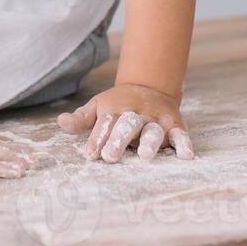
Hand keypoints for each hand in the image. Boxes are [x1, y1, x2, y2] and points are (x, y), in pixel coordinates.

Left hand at [56, 83, 194, 162]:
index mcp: (114, 110)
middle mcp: (135, 114)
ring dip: (149, 143)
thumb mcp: (98, 108)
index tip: (91, 154)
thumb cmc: (117, 107)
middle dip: (118, 140)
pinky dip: (184, 144)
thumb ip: (82, 119)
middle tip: (110, 157)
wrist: (149, 88)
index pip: (104, 125)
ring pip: (152, 131)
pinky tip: (185, 156)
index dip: (97, 139)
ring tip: (144, 156)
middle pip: (127, 125)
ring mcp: (155, 119)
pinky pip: (180, 135)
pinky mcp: (174, 125)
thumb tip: (61, 122)